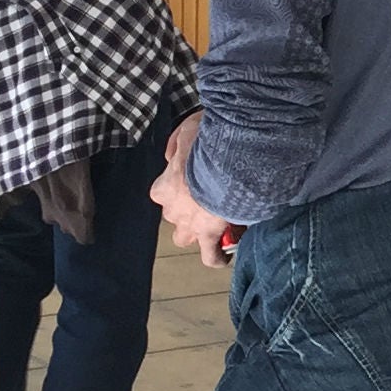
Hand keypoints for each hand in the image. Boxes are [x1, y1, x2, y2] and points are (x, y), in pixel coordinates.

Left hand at [151, 113, 236, 265]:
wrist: (228, 162)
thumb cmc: (207, 145)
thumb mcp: (185, 132)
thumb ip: (175, 147)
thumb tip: (172, 157)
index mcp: (163, 187)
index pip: (162, 193)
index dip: (176, 187)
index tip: (191, 180)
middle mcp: (172, 211)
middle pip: (174, 216)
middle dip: (186, 211)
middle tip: (206, 198)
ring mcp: (190, 226)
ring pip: (185, 238)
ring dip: (197, 233)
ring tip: (215, 223)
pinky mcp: (210, 236)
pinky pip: (210, 256)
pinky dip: (216, 258)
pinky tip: (224, 257)